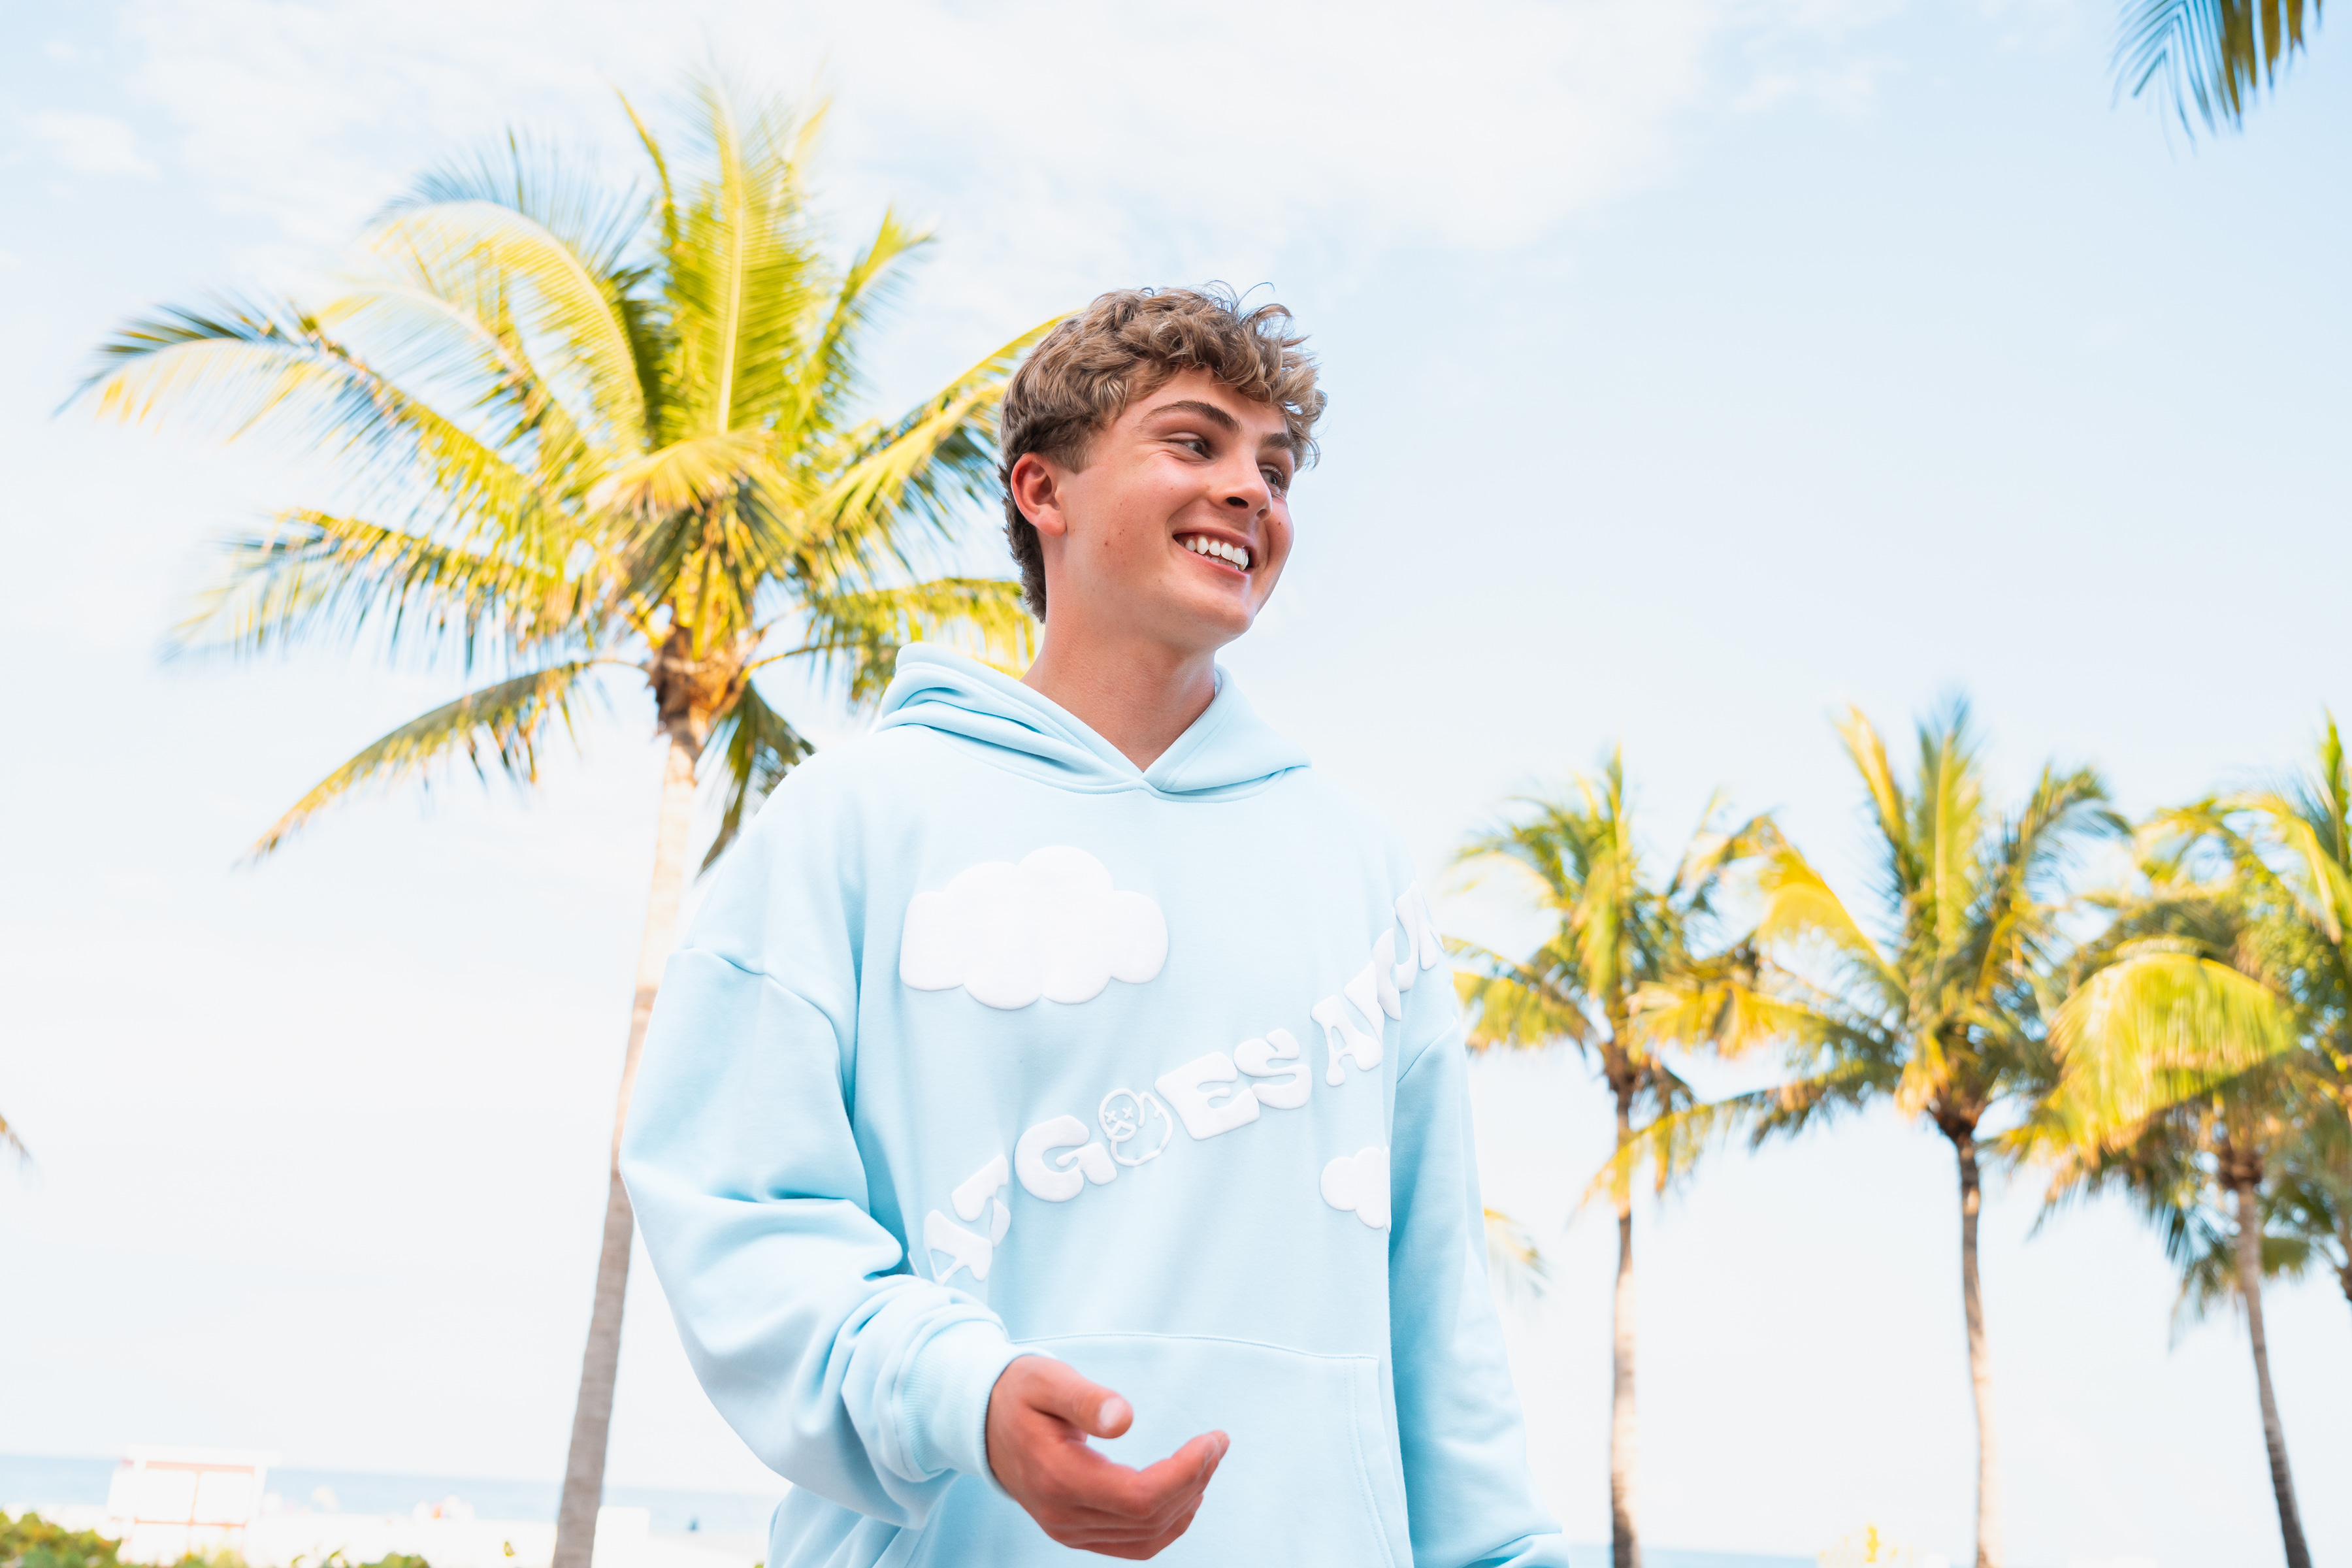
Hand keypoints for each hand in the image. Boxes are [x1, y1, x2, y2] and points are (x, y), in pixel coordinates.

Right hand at [984, 1354, 1227, 1558]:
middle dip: (1194, 1480)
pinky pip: (1133, 1545)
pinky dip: (1166, 1524)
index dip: (1186, 1473)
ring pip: (1147, 1537)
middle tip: (1216, 1443)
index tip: (1212, 1439)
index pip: (1140, 1497)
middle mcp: (1063, 1516)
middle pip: (1149, 1518)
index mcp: (1059, 1478)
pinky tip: (1184, 1495)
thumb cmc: (1019, 1393)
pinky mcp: (1074, 1533)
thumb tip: (1126, 1418)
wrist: (982, 1422)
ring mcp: (1068, 1531)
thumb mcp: (1047, 1380)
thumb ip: (1086, 1399)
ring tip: (1206, 1464)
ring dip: (1186, 1503)